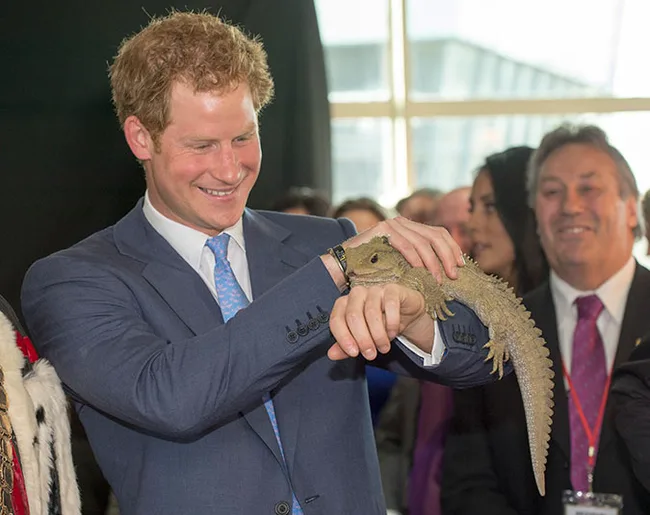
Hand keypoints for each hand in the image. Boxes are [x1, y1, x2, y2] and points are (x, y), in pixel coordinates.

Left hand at [327, 283, 434, 360]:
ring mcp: (374, 290)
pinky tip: (393, 332)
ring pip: (371, 312)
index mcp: (344, 304)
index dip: (343, 337)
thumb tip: (332, 354)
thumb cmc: (380, 324)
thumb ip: (346, 346)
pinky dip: (391, 323)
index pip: (336, 319)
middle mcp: (357, 294)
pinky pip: (390, 305)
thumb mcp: (362, 338)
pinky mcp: (392, 289)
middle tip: (371, 354)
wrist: (405, 315)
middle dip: (362, 339)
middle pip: (353, 316)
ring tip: (383, 347)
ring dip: (378, 335)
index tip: (354, 353)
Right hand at [343, 217, 463, 282]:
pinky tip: (420, 270)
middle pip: (435, 234)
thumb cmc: (372, 270)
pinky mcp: (382, 229)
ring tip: (438, 279)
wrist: (343, 266)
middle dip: (447, 255)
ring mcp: (392, 224)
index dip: (453, 248)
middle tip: (453, 274)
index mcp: (410, 228)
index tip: (461, 266)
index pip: (439, 232)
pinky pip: (405, 244)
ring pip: (422, 241)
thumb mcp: (401, 264)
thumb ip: (419, 261)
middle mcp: (403, 222)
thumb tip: (446, 270)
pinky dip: (415, 258)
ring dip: (433, 262)